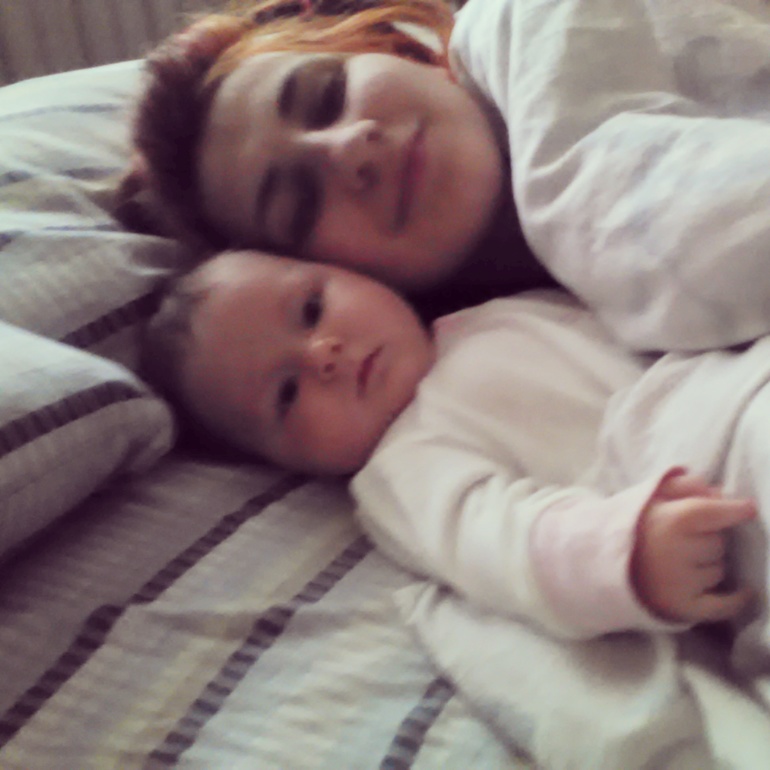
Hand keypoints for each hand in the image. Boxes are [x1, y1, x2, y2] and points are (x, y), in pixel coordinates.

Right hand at [632, 472, 755, 622]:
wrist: (594, 563)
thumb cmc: (627, 527)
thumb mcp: (648, 496)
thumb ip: (682, 486)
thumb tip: (720, 491)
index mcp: (672, 519)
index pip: (718, 512)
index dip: (736, 509)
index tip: (747, 508)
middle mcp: (680, 552)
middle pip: (719, 542)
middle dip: (708, 538)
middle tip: (682, 538)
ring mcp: (682, 583)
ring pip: (719, 570)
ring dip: (708, 564)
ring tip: (680, 561)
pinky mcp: (682, 608)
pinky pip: (722, 606)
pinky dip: (736, 600)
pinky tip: (745, 593)